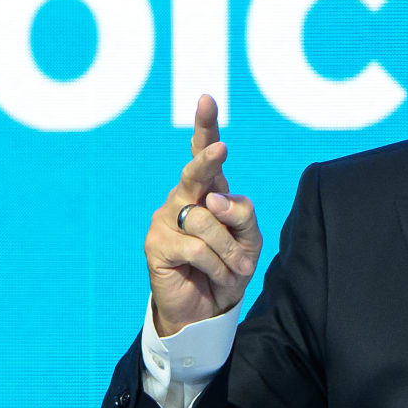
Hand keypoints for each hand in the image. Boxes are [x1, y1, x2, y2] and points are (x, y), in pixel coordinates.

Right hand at [144, 95, 262, 336]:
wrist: (210, 308)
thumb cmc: (231, 266)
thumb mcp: (251, 239)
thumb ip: (242, 214)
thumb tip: (214, 198)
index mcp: (209, 189)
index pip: (204, 151)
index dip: (206, 126)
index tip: (207, 99)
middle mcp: (184, 197)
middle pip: (196, 172)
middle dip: (208, 160)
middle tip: (222, 150)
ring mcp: (166, 219)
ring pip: (206, 219)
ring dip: (230, 249)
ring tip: (234, 268)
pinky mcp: (156, 245)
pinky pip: (198, 247)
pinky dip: (217, 264)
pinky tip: (217, 275)